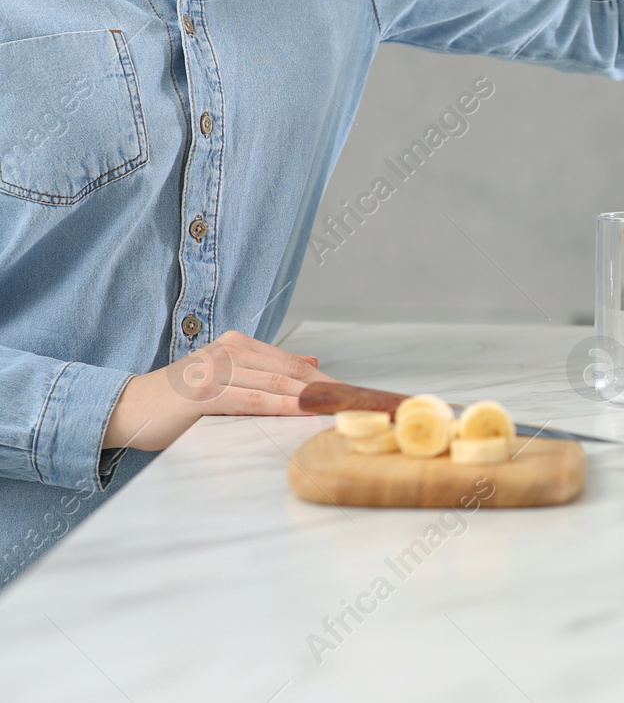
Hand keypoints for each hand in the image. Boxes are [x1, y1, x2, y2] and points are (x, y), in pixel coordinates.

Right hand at [104, 331, 341, 450]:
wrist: (128, 409)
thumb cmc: (181, 400)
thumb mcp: (228, 377)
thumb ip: (268, 368)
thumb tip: (313, 359)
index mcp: (239, 345)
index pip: (295, 364)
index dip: (329, 380)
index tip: (358, 396)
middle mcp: (230, 351)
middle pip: (292, 372)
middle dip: (330, 389)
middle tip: (361, 404)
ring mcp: (216, 370)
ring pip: (276, 384)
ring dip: (312, 398)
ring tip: (343, 409)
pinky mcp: (203, 393)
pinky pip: (251, 399)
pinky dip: (280, 406)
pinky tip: (303, 411)